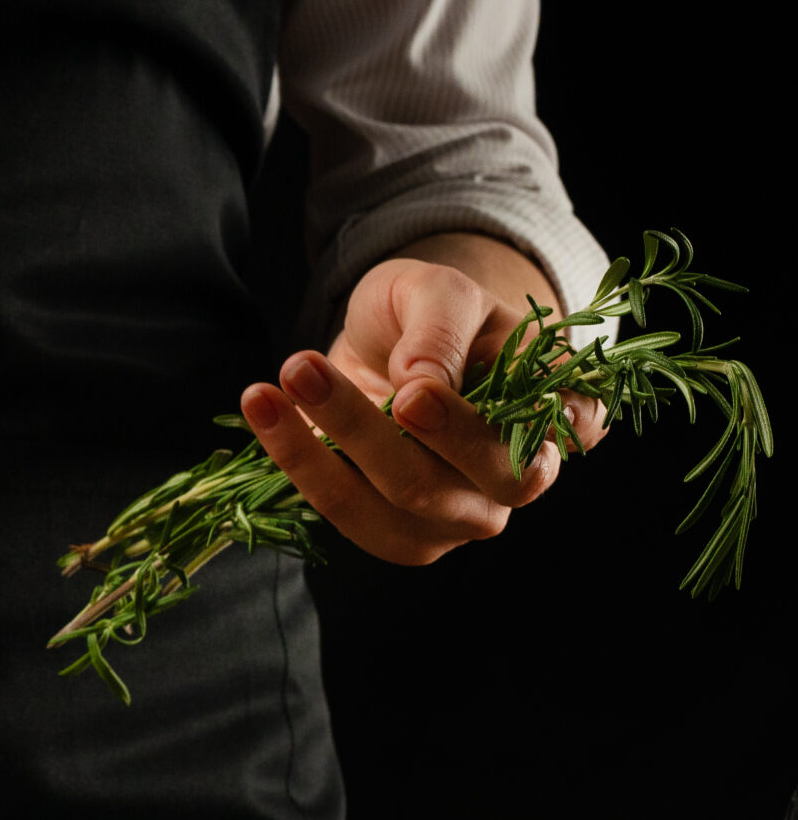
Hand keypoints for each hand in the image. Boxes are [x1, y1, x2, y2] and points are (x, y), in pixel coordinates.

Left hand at [236, 238, 606, 564]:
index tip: (414, 395)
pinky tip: (262, 408)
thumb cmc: (438, 312)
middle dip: (369, 432)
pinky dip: (296, 461)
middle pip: (448, 486)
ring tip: (267, 386)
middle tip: (305, 367)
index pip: (537, 444)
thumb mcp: (442, 291)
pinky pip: (343, 511)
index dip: (477, 432)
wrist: (396, 334)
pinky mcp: (391, 528)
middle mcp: (512, 483)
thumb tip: (420, 381)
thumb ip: (442, 330)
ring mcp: (452, 517)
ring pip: (387, 508)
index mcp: (557, 420)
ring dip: (315, 452)